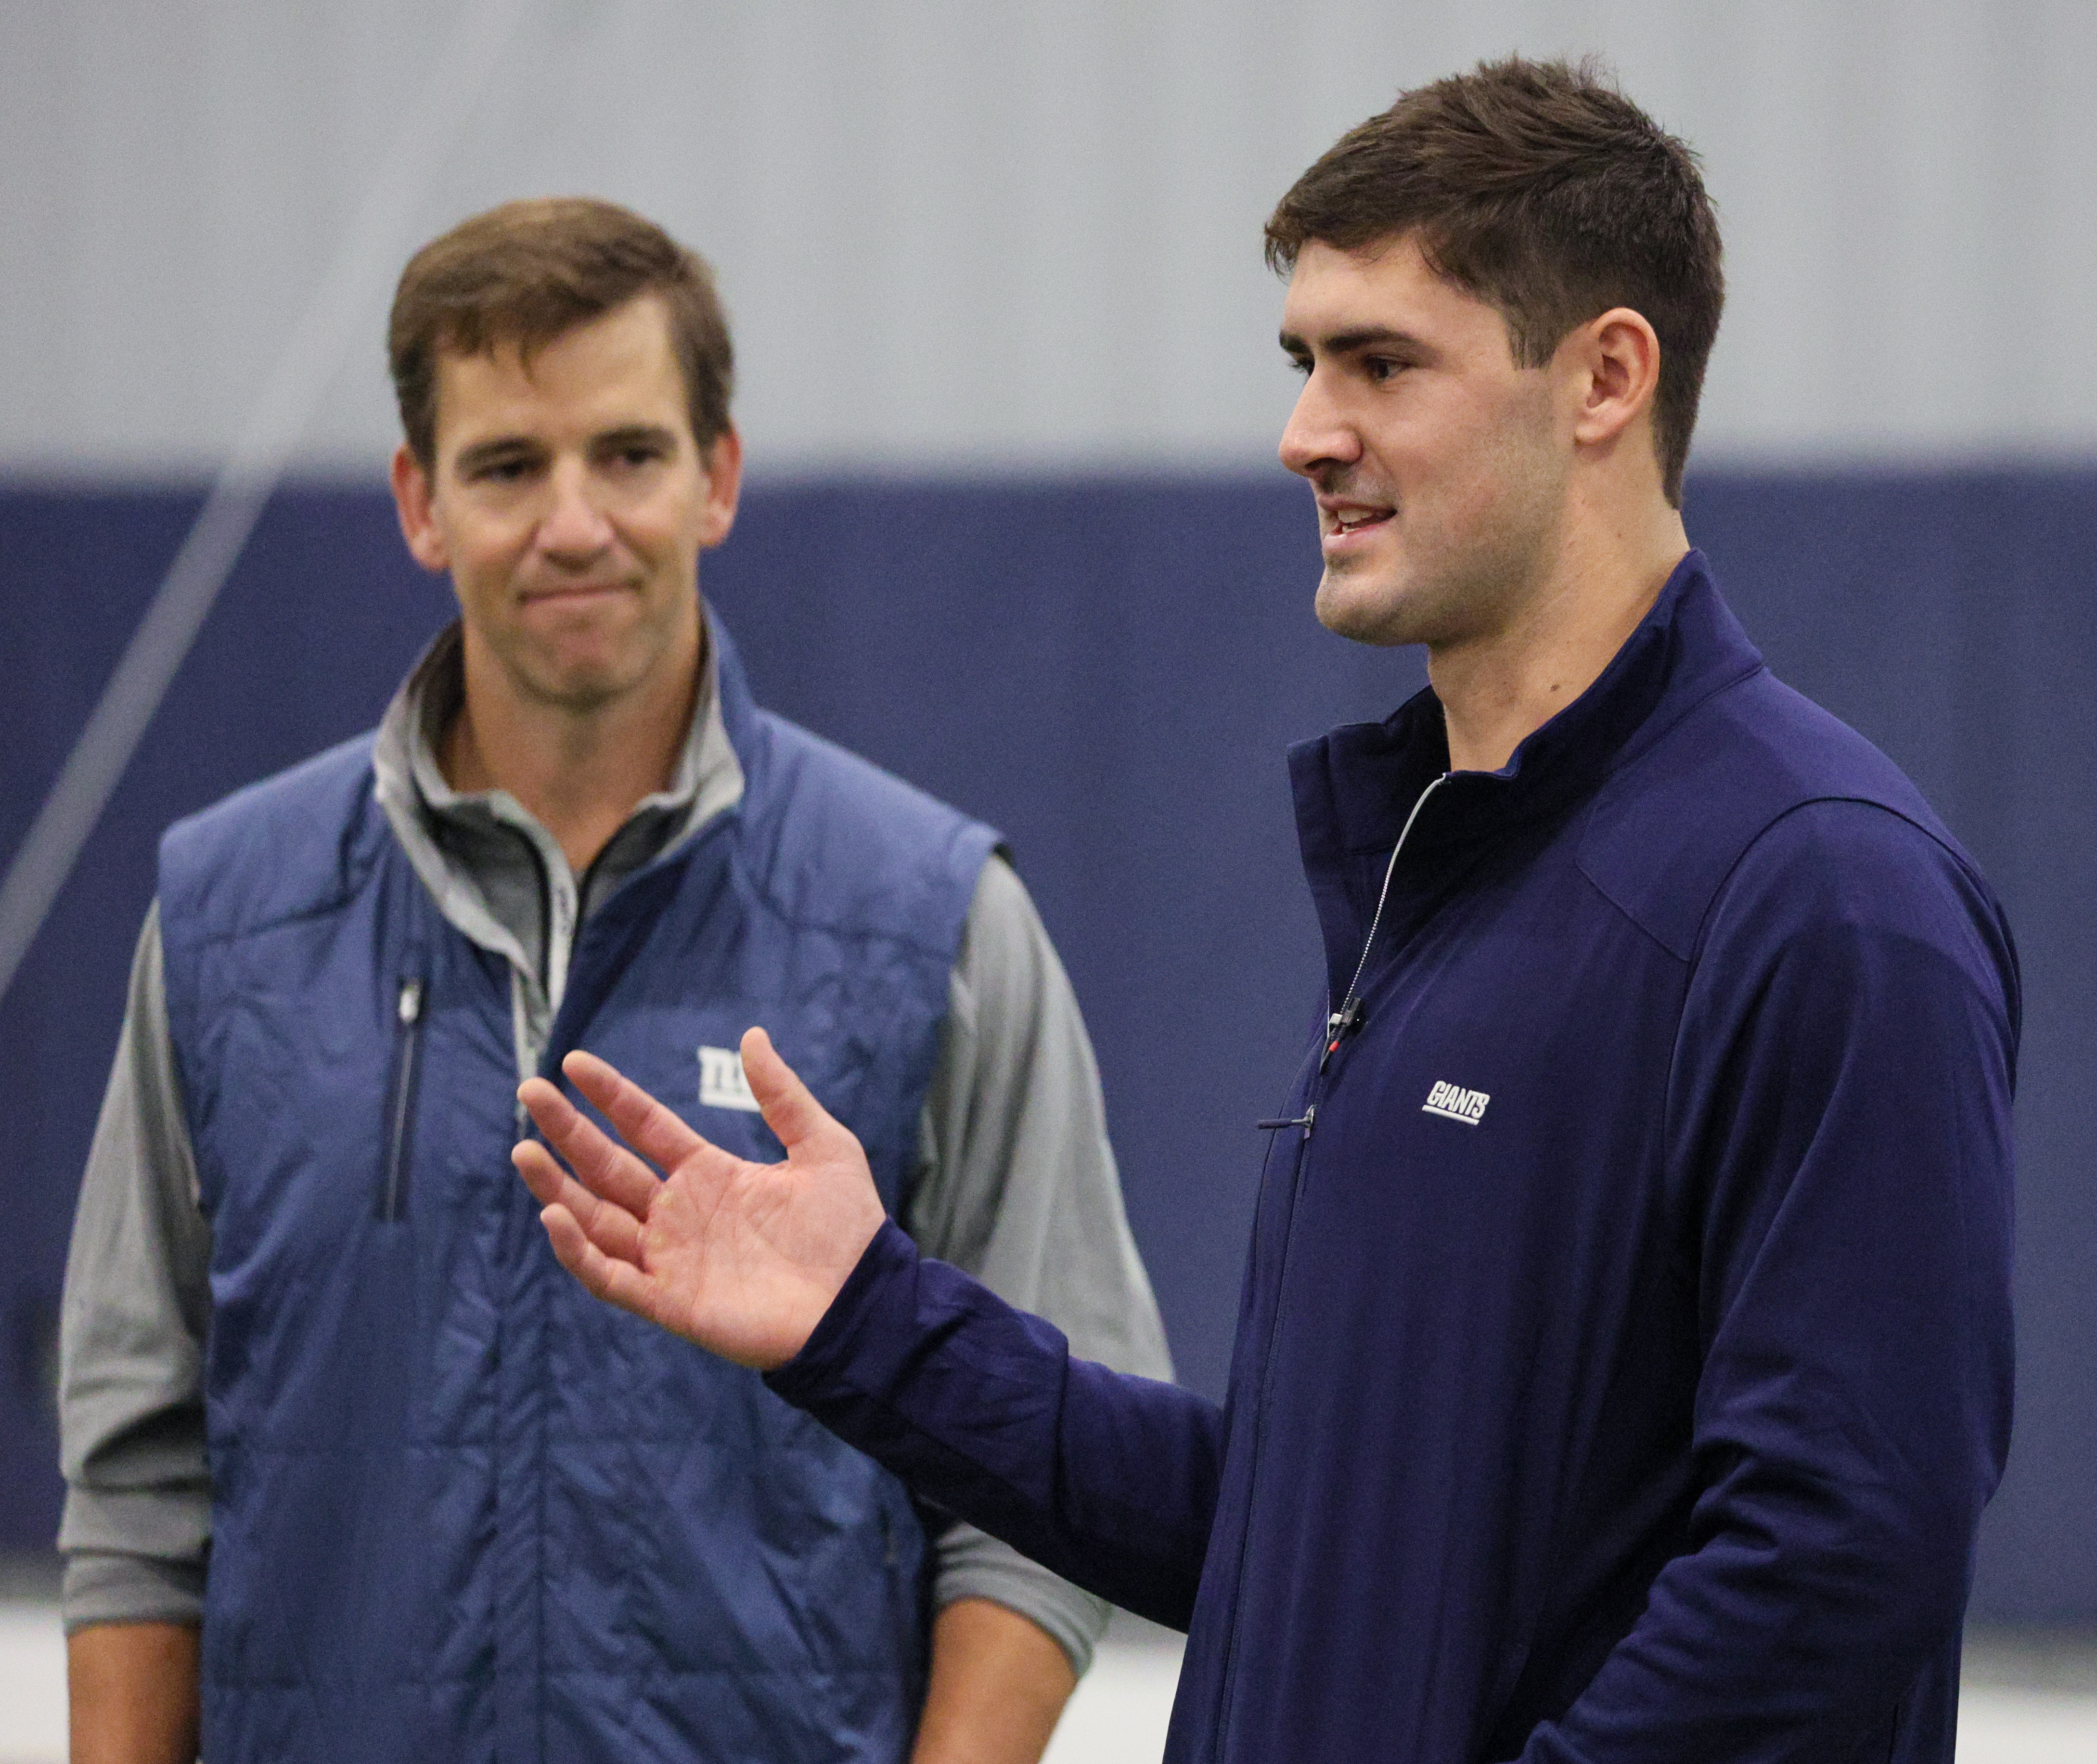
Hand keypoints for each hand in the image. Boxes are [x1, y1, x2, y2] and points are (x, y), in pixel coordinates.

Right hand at [512, 1028, 884, 1369]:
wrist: (861, 1302)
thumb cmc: (848, 1230)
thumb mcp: (823, 1146)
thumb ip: (783, 1095)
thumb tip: (753, 1035)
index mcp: (710, 1174)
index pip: (645, 1126)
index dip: (611, 1095)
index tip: (574, 1061)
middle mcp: (680, 1213)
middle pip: (608, 1166)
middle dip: (567, 1131)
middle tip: (529, 1090)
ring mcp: (670, 1258)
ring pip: (595, 1218)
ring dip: (556, 1187)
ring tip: (523, 1147)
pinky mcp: (669, 1301)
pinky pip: (610, 1276)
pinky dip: (578, 1251)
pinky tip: (554, 1215)